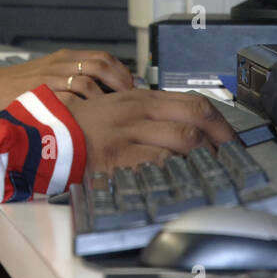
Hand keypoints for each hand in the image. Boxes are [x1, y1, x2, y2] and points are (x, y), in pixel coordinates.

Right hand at [0, 48, 133, 114]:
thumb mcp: (48, 76)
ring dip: (105, 96)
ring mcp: (50, 77)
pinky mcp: (40, 92)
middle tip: (130, 99)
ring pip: (87, 80)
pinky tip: (91, 118)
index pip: (101, 57)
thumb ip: (72, 79)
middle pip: (100, 65)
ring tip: (114, 111)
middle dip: (120, 82)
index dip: (121, 71)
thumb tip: (103, 93)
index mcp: (63, 58)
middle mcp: (59, 64)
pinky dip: (84, 106)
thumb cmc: (18, 88)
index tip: (131, 85)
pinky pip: (68, 97)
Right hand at [65, 89, 235, 172]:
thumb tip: (182, 127)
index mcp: (141, 97)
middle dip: (219, 139)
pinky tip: (182, 180)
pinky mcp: (120, 156)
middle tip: (227, 156)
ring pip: (183, 138)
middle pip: (195, 117)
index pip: (192, 101)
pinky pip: (159, 162)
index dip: (218, 121)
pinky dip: (176, 171)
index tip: (229, 138)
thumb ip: (148, 113)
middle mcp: (139, 111)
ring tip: (209, 170)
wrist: (48, 135)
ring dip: (203, 156)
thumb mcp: (118, 107)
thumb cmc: (83, 125)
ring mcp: (131, 133)